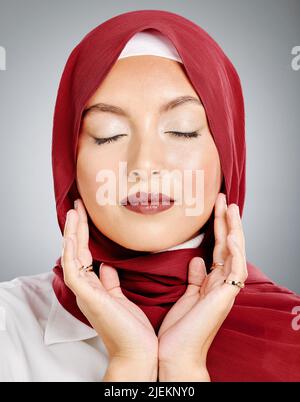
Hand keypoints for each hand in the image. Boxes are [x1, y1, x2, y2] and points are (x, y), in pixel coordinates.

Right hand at [62, 198, 157, 379]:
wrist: (138, 352)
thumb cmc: (131, 329)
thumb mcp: (120, 298)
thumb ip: (110, 282)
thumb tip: (106, 267)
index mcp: (93, 287)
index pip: (84, 254)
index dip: (82, 233)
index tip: (85, 214)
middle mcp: (86, 288)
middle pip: (76, 250)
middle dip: (76, 227)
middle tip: (77, 204)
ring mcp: (85, 293)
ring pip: (72, 256)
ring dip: (72, 233)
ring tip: (74, 211)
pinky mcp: (88, 297)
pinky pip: (74, 271)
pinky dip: (70, 253)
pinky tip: (71, 236)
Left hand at [157, 192, 247, 380]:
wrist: (175, 354)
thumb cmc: (179, 330)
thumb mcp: (186, 297)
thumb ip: (194, 279)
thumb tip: (197, 260)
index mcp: (212, 283)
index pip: (218, 249)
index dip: (218, 228)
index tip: (214, 209)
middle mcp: (222, 284)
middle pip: (228, 246)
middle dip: (227, 222)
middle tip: (223, 199)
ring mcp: (225, 291)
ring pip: (236, 254)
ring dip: (234, 230)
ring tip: (230, 208)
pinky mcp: (225, 298)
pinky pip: (235, 271)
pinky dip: (235, 253)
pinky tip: (230, 236)